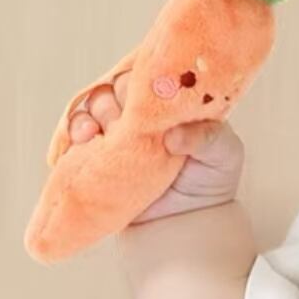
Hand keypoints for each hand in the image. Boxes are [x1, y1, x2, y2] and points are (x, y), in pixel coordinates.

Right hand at [67, 70, 245, 224]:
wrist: (190, 220)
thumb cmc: (212, 179)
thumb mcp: (224, 154)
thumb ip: (208, 137)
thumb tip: (173, 135)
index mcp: (172, 102)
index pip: (149, 78)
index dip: (140, 82)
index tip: (139, 96)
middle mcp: (142, 112)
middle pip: (116, 91)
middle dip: (112, 102)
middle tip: (118, 120)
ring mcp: (119, 132)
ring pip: (93, 109)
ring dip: (88, 116)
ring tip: (91, 133)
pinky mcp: (99, 153)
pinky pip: (78, 136)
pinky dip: (73, 135)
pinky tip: (80, 142)